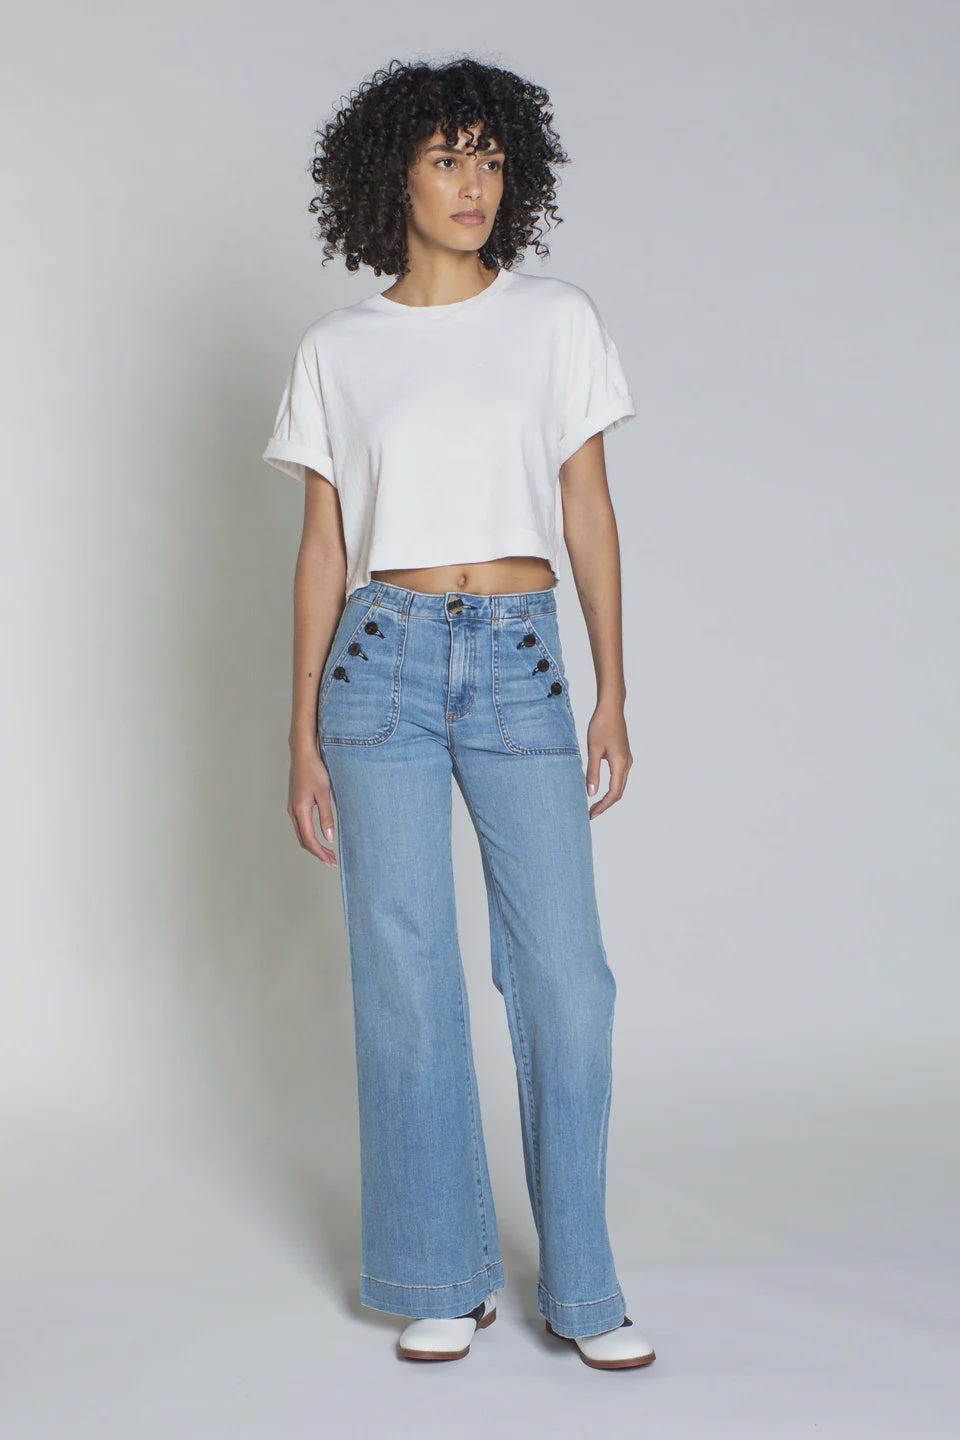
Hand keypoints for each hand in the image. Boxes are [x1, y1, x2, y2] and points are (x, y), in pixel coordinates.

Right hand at [287, 745, 338, 865]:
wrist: (302, 754)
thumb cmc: (314, 770)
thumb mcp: (324, 794)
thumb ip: (326, 817)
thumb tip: (328, 838)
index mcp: (300, 810)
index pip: (309, 839)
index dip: (320, 852)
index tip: (330, 860)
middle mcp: (293, 811)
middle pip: (303, 840)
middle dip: (317, 852)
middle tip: (331, 860)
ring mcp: (292, 807)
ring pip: (301, 833)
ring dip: (313, 844)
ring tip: (327, 852)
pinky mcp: (295, 803)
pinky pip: (300, 825)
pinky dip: (309, 835)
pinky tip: (318, 836)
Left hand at [584, 701, 632, 818]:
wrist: (611, 708)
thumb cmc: (601, 725)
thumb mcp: (593, 750)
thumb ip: (593, 772)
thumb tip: (591, 793)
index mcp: (620, 764)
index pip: (614, 793)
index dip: (603, 806)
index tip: (591, 814)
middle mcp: (627, 764)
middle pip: (619, 792)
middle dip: (605, 805)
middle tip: (591, 814)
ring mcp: (626, 760)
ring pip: (619, 785)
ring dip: (608, 797)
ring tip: (594, 805)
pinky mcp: (623, 756)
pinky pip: (619, 777)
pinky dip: (610, 787)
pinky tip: (600, 789)